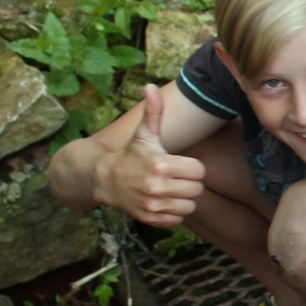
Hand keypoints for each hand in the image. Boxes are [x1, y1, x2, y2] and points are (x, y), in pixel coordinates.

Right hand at [95, 86, 205, 225]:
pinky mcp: (151, 219)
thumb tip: (151, 86)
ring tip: (169, 189)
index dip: (191, 168)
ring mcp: (154, 205)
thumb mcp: (144, 134)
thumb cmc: (131, 155)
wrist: (105, 181)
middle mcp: (157, 187)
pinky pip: (179, 219)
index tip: (178, 165)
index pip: (199, 171)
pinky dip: (174, 212)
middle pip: (197, 190)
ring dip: (183, 199)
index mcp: (160, 164)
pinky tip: (163, 201)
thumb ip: (154, 112)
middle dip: (189, 183)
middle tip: (174, 177)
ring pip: (190, 206)